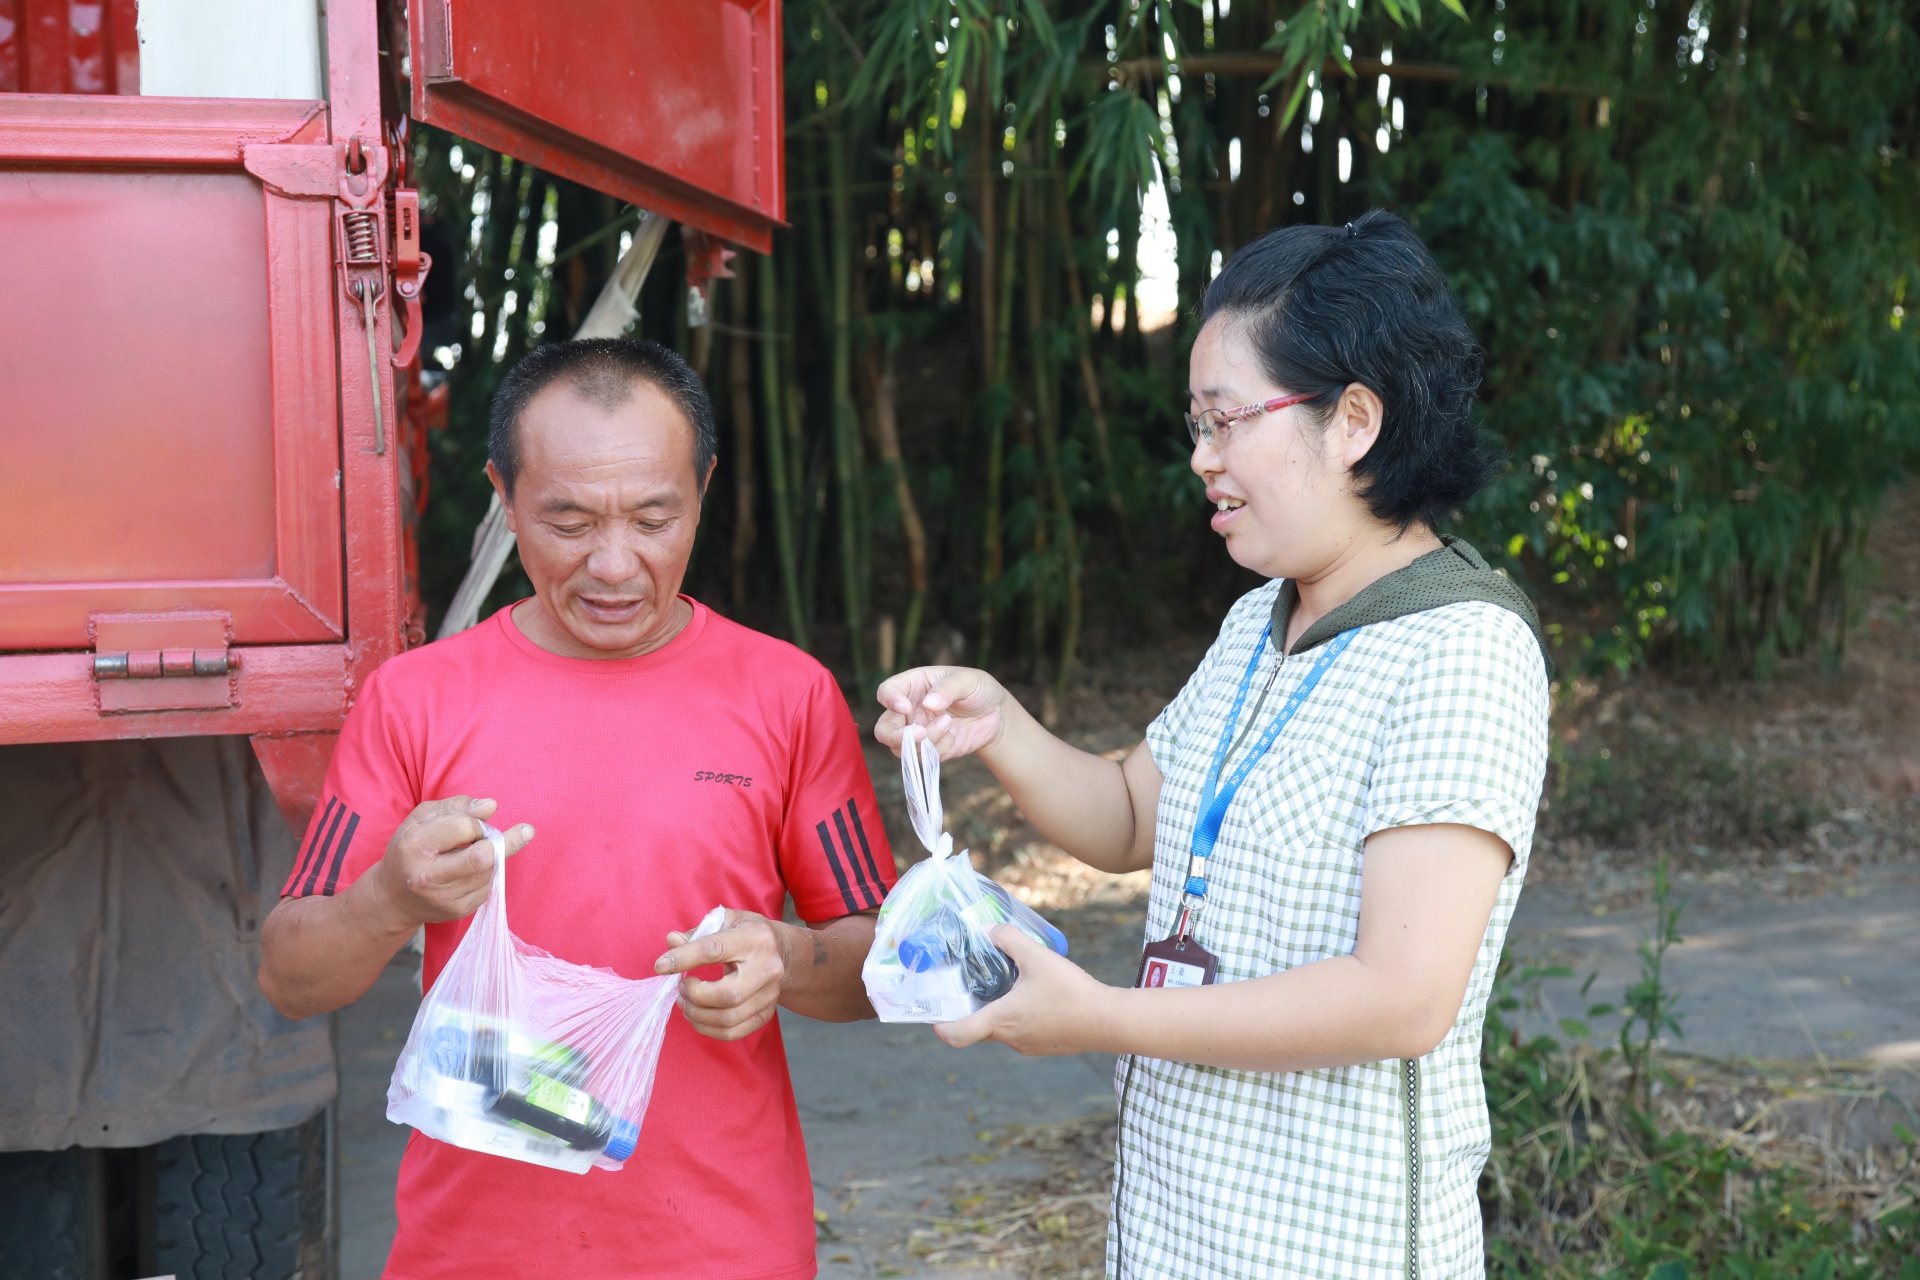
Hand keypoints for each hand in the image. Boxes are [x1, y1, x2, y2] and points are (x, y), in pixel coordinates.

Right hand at [364, 797, 533, 929]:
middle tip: (485, 841)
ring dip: (491, 858)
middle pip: (484, 857)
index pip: (464, 827)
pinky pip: (490, 886)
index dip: (475, 823)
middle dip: (494, 843)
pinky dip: (486, 874)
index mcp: (415, 846)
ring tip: (471, 855)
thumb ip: (457, 806)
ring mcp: (445, 898)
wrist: (392, 897)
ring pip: (491, 870)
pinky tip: (468, 872)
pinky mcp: (459, 911)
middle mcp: (428, 877)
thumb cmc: (409, 850)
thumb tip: (491, 805)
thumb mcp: (423, 819)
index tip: (472, 826)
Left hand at [655, 910, 793, 1041]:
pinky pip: (733, 1032)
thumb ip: (698, 932)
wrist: (785, 953)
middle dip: (694, 995)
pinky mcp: (766, 1014)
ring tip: (685, 1002)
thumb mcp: (727, 921)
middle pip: (727, 994)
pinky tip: (697, 1016)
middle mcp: (767, 968)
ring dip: (697, 1014)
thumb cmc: (748, 934)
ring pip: (728, 1018)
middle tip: (681, 988)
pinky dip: (707, 1029)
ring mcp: (770, 995)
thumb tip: (672, 941)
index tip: (661, 966)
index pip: (714, 950)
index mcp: (755, 939)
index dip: (684, 958)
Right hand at [874, 666, 1012, 761]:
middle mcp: (909, 710)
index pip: (886, 692)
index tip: (906, 706)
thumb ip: (948, 689)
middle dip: (896, 736)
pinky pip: (923, 758)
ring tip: (949, 723)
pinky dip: (939, 749)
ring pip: (902, 748)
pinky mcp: (930, 750)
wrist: (996, 714)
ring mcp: (918, 732)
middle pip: (884, 729)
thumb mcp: (968, 680)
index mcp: (913, 686)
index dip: (890, 700)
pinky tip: (953, 736)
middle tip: (921, 733)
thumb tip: (929, 704)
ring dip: (926, 741)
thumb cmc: (978, 689)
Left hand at [934, 927, 1116, 1056]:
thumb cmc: (1072, 992)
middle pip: (978, 1029)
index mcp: (1001, 1020)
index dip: (940, 1026)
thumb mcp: (1038, 956)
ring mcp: (1029, 1046)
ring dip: (999, 1010)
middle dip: (972, 1009)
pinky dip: (1020, 1016)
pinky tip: (1038, 995)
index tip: (935, 1014)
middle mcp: (1011, 1039)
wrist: (1109, 1021)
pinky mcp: (1046, 1045)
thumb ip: (1009, 939)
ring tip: (1011, 983)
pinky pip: (1022, 1031)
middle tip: (974, 984)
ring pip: (1002, 1029)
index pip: (957, 1035)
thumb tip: (990, 931)